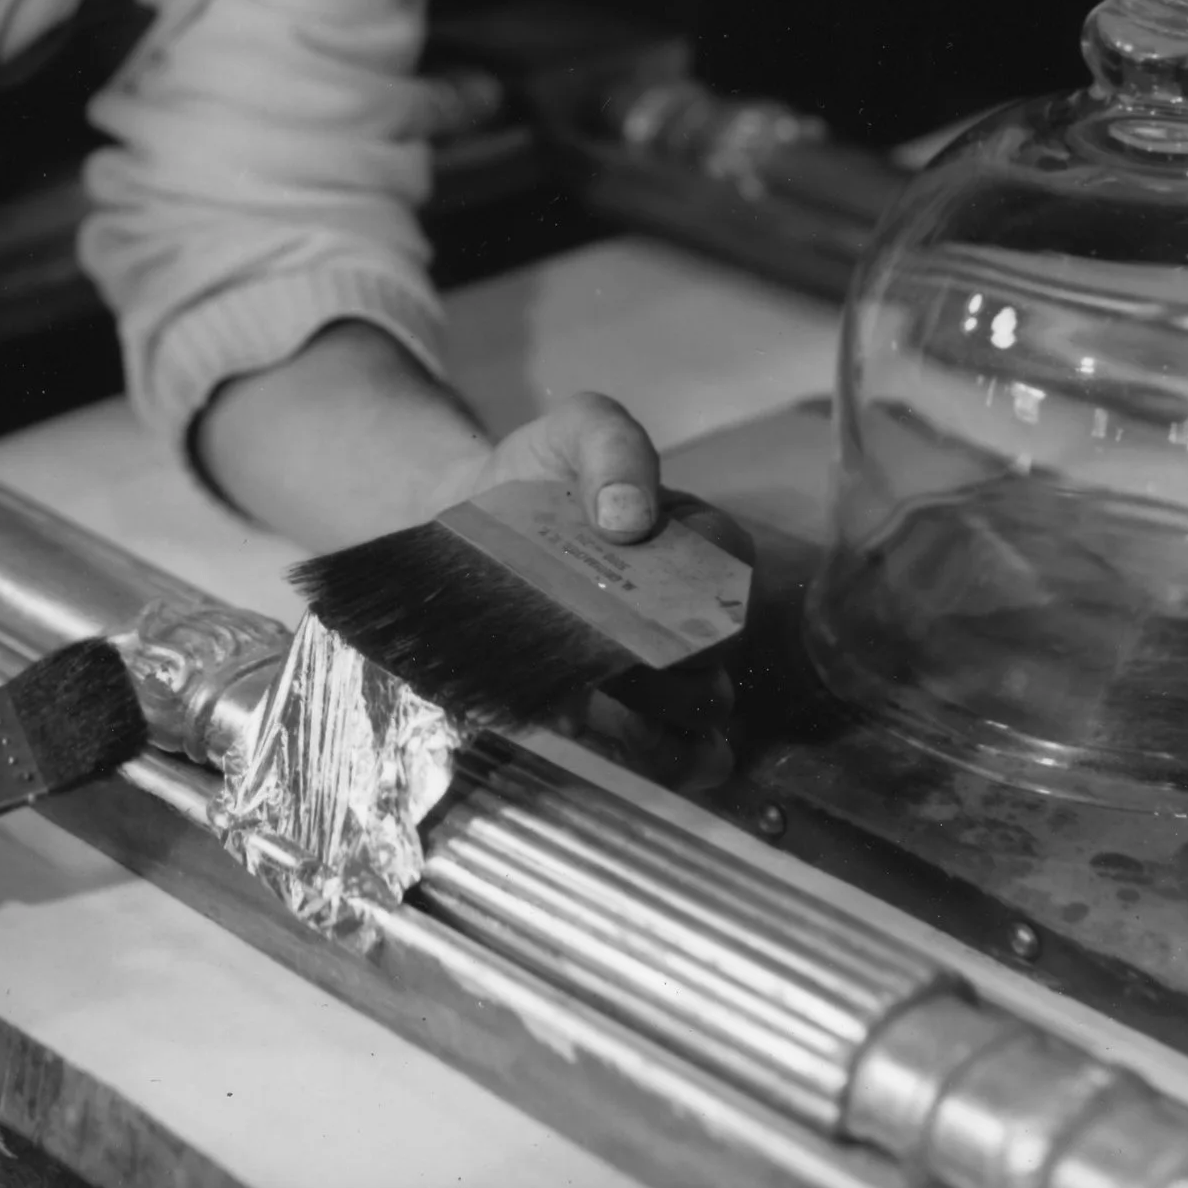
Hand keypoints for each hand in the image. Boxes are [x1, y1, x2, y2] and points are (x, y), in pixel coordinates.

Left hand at [472, 407, 752, 775]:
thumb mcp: (577, 428)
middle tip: (628, 660)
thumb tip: (629, 516)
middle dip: (681, 671)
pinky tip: (597, 749)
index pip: (732, 573)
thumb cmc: (535, 470)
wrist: (455, 518)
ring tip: (608, 714)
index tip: (660, 596)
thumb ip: (612, 443)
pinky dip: (634, 759)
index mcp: (694, 547)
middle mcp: (680, 615)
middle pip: (712, 662)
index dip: (708, 588)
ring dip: (657, 729)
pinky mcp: (598, 709)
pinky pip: (641, 752)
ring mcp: (643, 670)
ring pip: (685, 720)